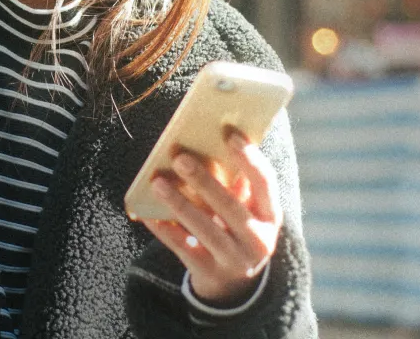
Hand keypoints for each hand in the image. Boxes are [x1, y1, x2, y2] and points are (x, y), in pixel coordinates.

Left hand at [140, 129, 281, 304]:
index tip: (229, 133)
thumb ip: (235, 183)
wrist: (233, 286)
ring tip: (157, 182)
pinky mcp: (209, 274)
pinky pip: (183, 249)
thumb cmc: (236, 230)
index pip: (265, 182)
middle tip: (180, 157)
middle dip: (204, 181)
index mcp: (271, 216)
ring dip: (179, 203)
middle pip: (230, 207)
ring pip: (205, 229)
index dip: (249, 158)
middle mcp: (259, 241)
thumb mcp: (246, 210)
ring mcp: (235, 261)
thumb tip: (209, 143)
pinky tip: (148, 213)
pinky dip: (164, 230)